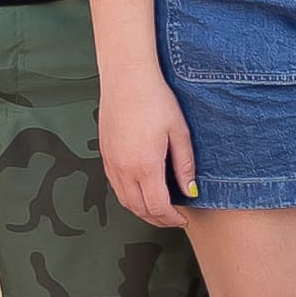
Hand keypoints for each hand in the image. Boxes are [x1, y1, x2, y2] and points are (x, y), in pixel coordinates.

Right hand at [98, 73, 200, 228]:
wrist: (126, 77)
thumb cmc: (154, 98)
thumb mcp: (179, 131)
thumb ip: (184, 165)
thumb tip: (190, 190)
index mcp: (145, 166)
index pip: (158, 207)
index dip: (171, 219)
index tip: (182, 219)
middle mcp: (124, 169)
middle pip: (139, 209)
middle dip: (157, 219)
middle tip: (172, 218)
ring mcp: (111, 163)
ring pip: (124, 201)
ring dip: (142, 210)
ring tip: (158, 209)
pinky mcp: (105, 155)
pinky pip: (115, 186)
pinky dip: (129, 197)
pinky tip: (141, 191)